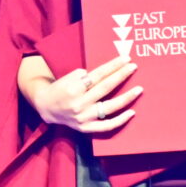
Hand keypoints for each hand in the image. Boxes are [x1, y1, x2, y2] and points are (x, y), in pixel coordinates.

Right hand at [22, 55, 139, 134]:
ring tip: (139, 89)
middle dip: (121, 76)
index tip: (126, 58)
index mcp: (74, 88)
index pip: (98, 74)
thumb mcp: (70, 78)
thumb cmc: (61, 88)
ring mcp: (84, 117)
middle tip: (134, 67)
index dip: (113, 66)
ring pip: (110, 107)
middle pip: (105, 88)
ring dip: (126, 98)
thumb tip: (108, 74)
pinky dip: (120, 120)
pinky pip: (107, 126)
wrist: (46, 108)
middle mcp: (79, 103)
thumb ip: (87, 77)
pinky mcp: (86, 128)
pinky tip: (131, 112)